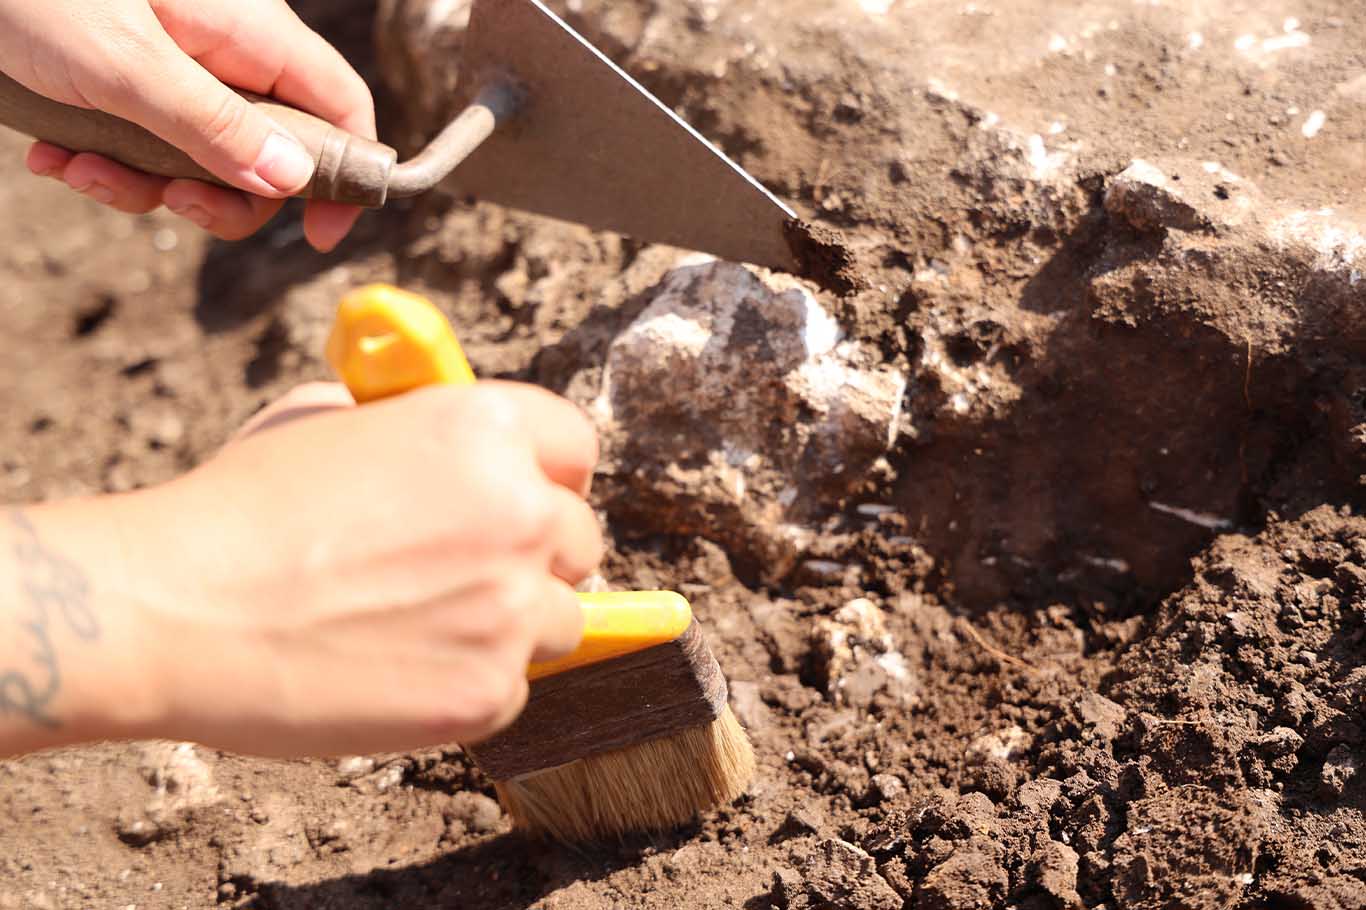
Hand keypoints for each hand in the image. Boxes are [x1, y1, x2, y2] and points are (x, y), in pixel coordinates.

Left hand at [0, 0, 374, 251]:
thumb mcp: (122, 64)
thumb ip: (210, 124)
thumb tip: (292, 182)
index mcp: (249, 33)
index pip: (341, 106)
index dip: (347, 172)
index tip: (321, 233)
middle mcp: (224, 52)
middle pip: (271, 153)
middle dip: (221, 196)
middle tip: (173, 204)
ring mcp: (177, 70)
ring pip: (201, 161)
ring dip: (142, 185)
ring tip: (75, 166)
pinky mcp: (128, 84)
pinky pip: (145, 146)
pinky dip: (103, 164)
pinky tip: (51, 151)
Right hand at [113, 381, 599, 756]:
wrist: (174, 608)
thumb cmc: (239, 507)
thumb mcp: (330, 419)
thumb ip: (414, 429)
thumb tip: (447, 450)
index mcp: (485, 428)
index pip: (576, 449)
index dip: (550, 475)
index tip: (530, 496)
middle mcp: (520, 511)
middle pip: (579, 539)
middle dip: (533, 554)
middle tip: (464, 573)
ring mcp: (512, 606)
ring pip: (558, 620)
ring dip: (508, 624)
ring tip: (419, 626)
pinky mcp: (488, 691)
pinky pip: (511, 687)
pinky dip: (465, 684)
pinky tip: (393, 671)